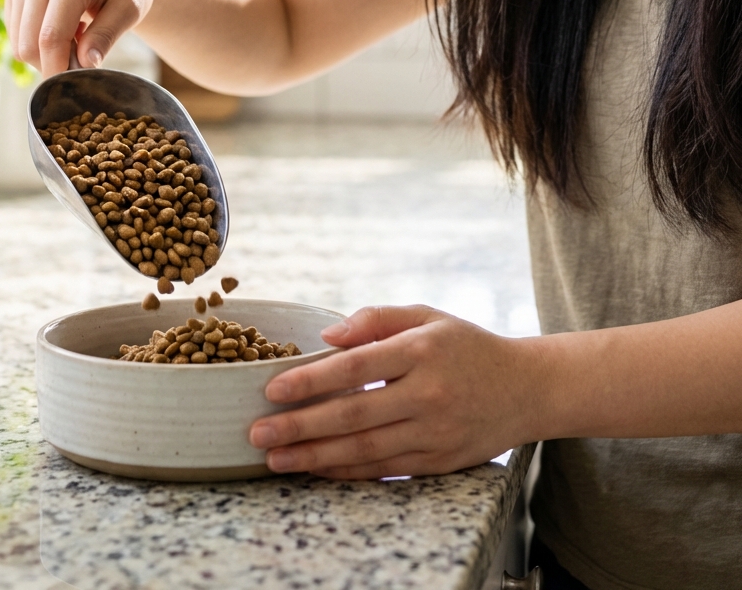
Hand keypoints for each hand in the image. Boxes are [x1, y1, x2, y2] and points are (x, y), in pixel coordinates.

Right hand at [4, 0, 169, 75]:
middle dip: (53, 64)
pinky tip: (62, 26)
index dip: (58, 70)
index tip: (74, 89)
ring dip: (45, 53)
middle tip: (85, 59)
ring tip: (77, 36)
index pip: (51, 37)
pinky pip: (15, 33)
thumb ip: (106, 35)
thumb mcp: (130, 10)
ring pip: (18, 43)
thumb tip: (85, 65)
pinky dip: (37, 41)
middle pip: (28, 45)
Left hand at [248, 305, 543, 478]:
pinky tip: (316, 470)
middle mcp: (429, 393)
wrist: (528, 388)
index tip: (272, 389)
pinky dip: (348, 472)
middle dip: (301, 426)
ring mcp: (436, 432)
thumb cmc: (466, 346)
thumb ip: (376, 319)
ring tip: (275, 458)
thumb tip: (327, 337)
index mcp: (422, 350)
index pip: (356, 366)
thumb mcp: (426, 315)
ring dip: (315, 457)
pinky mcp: (441, 461)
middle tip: (258, 432)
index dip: (312, 380)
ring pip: (366, 449)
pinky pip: (385, 470)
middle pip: (354, 413)